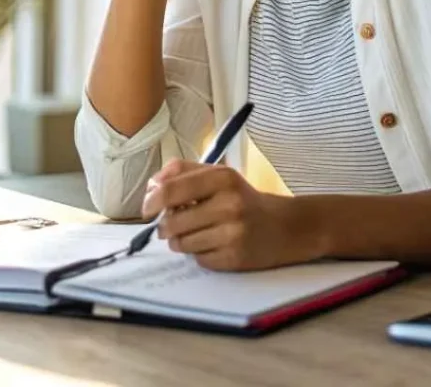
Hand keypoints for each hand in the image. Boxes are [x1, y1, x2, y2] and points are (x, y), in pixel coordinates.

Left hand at [141, 160, 315, 270]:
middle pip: (173, 222)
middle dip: (165, 226)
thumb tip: (152, 184)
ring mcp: (233, 233)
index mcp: (222, 178)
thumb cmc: (243, 198)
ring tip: (195, 233)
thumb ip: (183, 172)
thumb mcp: (218, 175)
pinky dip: (199, 254)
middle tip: (171, 224)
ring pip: (183, 244)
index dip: (152, 201)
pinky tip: (213, 245)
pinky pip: (198, 260)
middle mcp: (229, 204)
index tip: (146, 209)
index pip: (172, 189)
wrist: (284, 227)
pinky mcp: (235, 258)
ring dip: (180, 241)